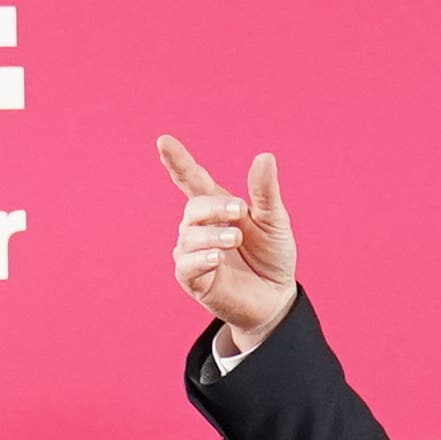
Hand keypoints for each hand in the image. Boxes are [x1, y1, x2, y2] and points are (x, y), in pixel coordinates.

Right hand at [155, 137, 299, 350]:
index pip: (192, 179)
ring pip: (189, 235)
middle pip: (194, 207)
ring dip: (212, 234)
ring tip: (235, 239)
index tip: (163, 141)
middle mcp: (200, 227)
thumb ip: (265, 192)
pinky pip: (185, 264)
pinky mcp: (192, 279)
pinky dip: (200, 258)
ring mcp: (193, 252)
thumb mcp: (274, 221)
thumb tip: (265, 156)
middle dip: (214, 206)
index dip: (177, 161)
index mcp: (218, 207)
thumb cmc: (272, 257)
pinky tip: (217, 258)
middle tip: (240, 212)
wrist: (276, 298)